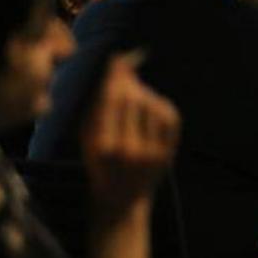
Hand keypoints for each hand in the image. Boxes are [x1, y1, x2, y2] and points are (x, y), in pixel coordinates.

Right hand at [81, 50, 180, 214]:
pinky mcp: (167, 154)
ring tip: (135, 95)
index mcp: (102, 146)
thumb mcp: (87, 135)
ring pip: (153, 104)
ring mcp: (151, 154)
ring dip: (144, 92)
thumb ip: (98, 101)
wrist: (121, 198)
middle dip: (130, 80)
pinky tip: (151, 106)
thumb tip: (117, 64)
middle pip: (133, 99)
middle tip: (127, 69)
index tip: (118, 59)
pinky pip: (170, 116)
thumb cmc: (98, 161)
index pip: (111, 100)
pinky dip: (160, 105)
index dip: (116, 76)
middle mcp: (128, 150)